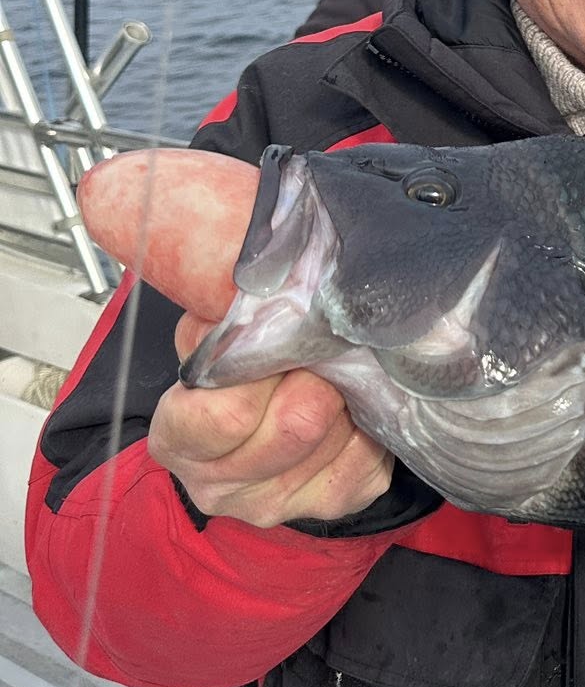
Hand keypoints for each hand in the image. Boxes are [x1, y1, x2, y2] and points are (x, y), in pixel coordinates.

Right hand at [79, 150, 392, 527]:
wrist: (301, 371)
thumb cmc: (255, 326)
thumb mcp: (215, 285)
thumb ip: (181, 246)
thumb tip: (112, 190)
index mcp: (180, 423)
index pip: (201, 418)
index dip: (243, 378)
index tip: (264, 341)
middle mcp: (218, 471)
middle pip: (281, 433)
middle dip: (310, 378)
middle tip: (319, 347)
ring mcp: (274, 494)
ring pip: (327, 447)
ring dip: (346, 399)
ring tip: (339, 369)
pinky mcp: (333, 496)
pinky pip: (363, 468)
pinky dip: (371, 430)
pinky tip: (360, 405)